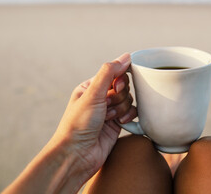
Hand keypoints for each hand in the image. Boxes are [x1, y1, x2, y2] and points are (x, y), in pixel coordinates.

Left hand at [52, 53, 136, 176]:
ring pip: (129, 100)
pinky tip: (119, 124)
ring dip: (121, 109)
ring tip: (108, 118)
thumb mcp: (92, 94)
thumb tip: (126, 56)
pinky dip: (128, 117)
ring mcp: (110, 110)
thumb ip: (109, 72)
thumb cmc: (78, 124)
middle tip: (107, 107)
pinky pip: (132, 113)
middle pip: (125, 87)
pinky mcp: (117, 123)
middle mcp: (101, 97)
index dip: (120, 79)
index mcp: (91, 86)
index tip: (116, 87)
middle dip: (119, 97)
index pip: (115, 73)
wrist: (78, 155)